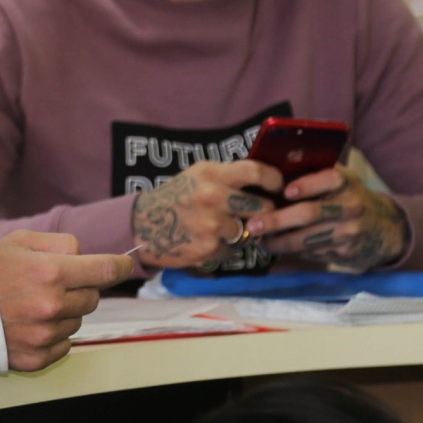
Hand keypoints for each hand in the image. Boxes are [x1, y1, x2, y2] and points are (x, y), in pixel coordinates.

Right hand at [0, 231, 133, 370]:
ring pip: (78, 322)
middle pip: (93, 297)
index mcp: (50, 272)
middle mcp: (52, 306)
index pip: (104, 271)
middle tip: (53, 283)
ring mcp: (44, 336)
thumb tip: (87, 256)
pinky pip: (64, 345)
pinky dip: (54, 335)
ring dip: (66, 312)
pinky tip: (30, 324)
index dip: (121, 266)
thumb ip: (60, 244)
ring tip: (33, 304)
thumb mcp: (20, 241)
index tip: (126, 265)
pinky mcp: (36, 359)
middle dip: (81, 288)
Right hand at [129, 160, 285, 268]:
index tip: (278, 187)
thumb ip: (228, 176)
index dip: (274, 180)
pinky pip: (234, 249)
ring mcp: (211, 225)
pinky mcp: (208, 249)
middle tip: (258, 214)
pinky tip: (213, 240)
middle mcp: (213, 197)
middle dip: (265, 212)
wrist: (144, 225)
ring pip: (249, 231)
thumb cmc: (176, 197)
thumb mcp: (199, 175)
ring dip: (244, 232)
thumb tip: (266, 181)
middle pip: (262, 207)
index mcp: (211, 174)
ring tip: (227, 228)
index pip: (256, 172)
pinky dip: (228, 247)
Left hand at [257, 167, 406, 270]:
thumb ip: (313, 172)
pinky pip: (312, 252)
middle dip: (278, 220)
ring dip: (279, 241)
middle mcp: (350, 206)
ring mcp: (348, 232)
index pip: (330, 179)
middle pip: (310, 213)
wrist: (384, 229)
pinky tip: (276, 247)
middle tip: (254, 224)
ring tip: (259, 239)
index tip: (286, 191)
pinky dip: (291, 251)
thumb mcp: (339, 179)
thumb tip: (274, 165)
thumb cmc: (348, 196)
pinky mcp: (345, 252)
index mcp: (346, 182)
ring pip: (307, 239)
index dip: (308, 184)